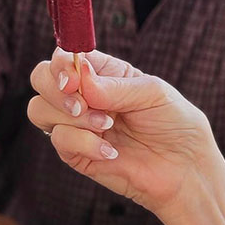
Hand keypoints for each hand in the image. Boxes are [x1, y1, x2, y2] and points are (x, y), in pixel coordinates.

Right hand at [28, 49, 216, 215]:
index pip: (66, 57)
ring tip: (108, 126)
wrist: (184, 167)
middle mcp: (86, 96)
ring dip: (72, 117)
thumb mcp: (154, 94)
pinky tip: (111, 151)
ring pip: (39, 110)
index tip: (75, 79)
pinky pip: (59, 141)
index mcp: (105, 74)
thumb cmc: (175, 123)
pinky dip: (84, 143)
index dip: (62, 64)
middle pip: (41, 79)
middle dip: (56, 90)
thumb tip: (81, 79)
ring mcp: (78, 124)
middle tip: (84, 104)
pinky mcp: (76, 153)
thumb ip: (116, 86)